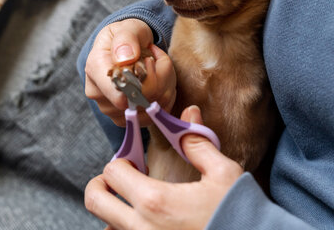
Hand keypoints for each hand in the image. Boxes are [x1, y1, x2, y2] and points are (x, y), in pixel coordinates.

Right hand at [84, 19, 175, 125]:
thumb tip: (125, 58)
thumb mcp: (128, 28)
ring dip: (164, 87)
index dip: (144, 81)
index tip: (150, 59)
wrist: (125, 49)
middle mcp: (99, 94)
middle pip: (140, 102)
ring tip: (158, 68)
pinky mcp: (126, 118)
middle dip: (160, 79)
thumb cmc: (127, 37)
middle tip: (157, 59)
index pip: (120, 94)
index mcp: (95, 69)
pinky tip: (159, 82)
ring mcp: (111, 109)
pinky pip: (155, 115)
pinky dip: (164, 97)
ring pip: (151, 108)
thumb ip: (127, 38)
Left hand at [85, 106, 243, 229]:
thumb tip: (189, 114)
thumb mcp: (222, 174)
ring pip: (106, 226)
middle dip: (100, 184)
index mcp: (155, 201)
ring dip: (112, 210)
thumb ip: (198, 144)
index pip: (113, 172)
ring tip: (134, 202)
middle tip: (119, 178)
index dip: (121, 161)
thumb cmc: (238, 212)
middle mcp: (141, 228)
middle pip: (94, 200)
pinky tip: (146, 222)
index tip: (135, 162)